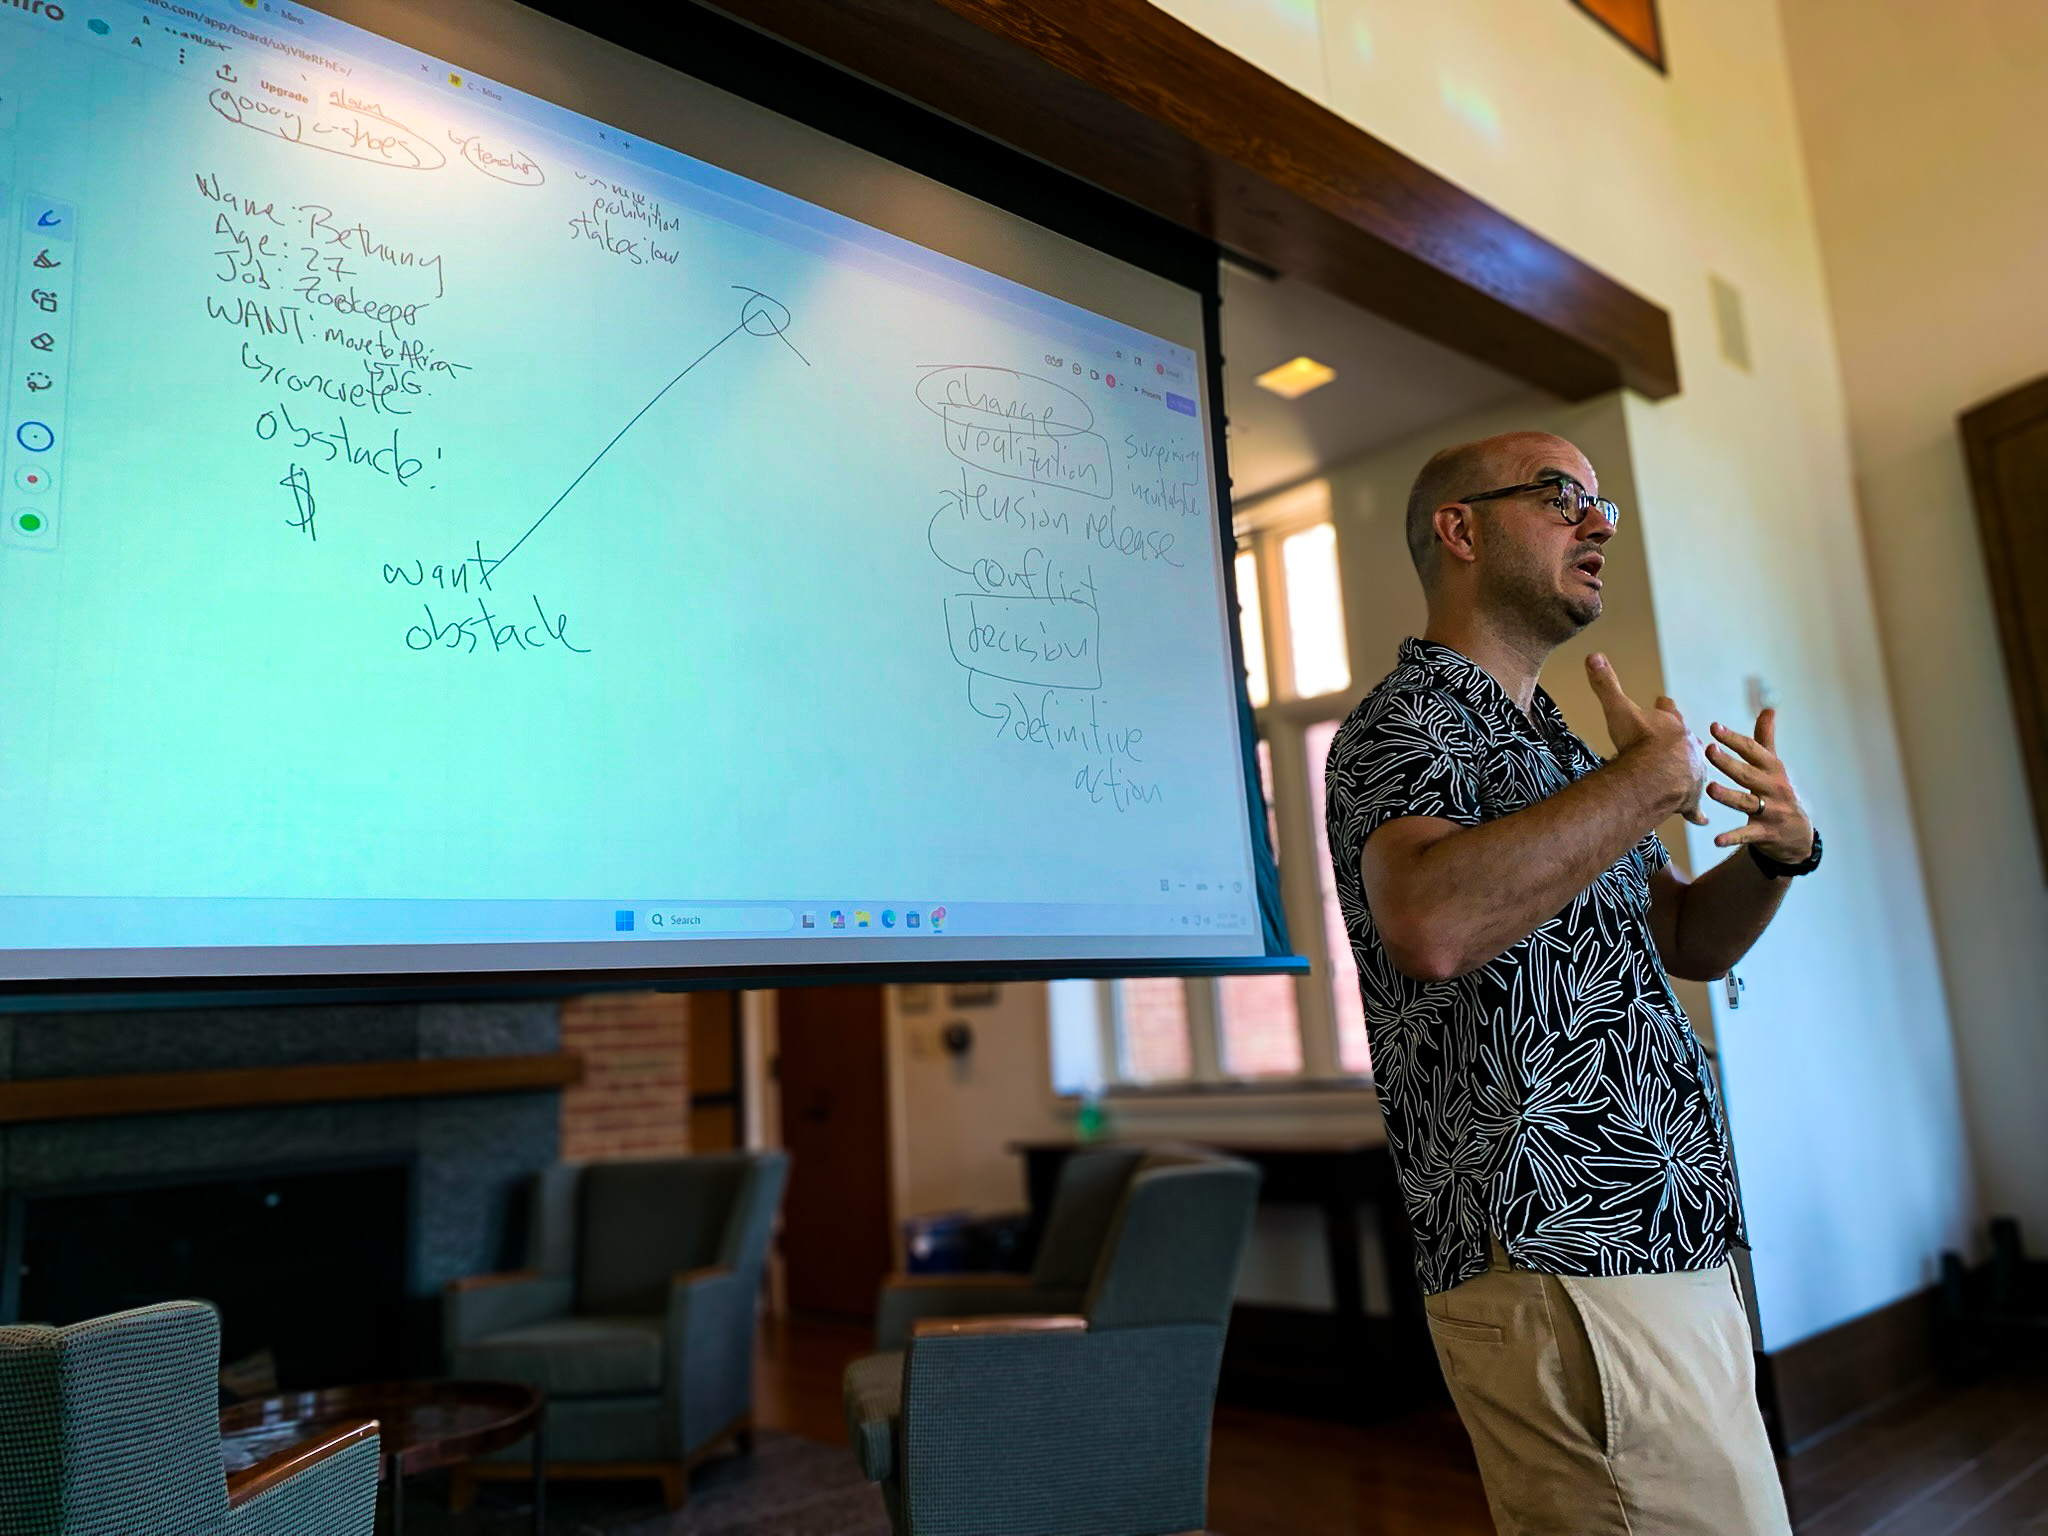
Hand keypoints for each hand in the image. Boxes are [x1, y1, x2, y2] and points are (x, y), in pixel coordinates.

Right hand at [1586, 654, 1708, 824]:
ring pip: (1695, 772)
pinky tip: (1701, 821)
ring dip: (1692, 773)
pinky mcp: (1690, 798)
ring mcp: (1691, 774)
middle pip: (1686, 741)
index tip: (1663, 701)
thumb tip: (1593, 654)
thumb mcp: (1618, 709)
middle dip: (1682, 740)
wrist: (1658, 774)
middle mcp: (1687, 748)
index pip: (1668, 711)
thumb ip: (1606, 684)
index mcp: (1671, 726)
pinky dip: (1696, 814)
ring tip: (1690, 777)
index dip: (1664, 707)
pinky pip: (1695, 808)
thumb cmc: (1639, 741)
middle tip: (1681, 740)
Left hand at [1706, 710, 1812, 861]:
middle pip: (1748, 774)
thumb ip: (1766, 740)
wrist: (1798, 835)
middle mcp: (1773, 788)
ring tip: (1710, 789)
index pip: (1753, 751)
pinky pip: (1746, 835)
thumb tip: (1768, 709)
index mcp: (1773, 770)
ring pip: (1746, 803)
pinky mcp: (1765, 833)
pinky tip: (1716, 840)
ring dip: (1728, 796)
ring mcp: (1770, 812)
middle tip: (1709, 750)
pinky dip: (1733, 837)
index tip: (1714, 727)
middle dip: (1729, 762)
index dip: (1734, 739)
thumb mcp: (1775, 767)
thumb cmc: (1778, 793)